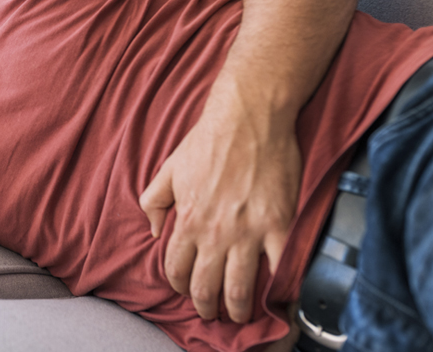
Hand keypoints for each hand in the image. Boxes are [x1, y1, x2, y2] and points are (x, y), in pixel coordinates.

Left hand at [139, 101, 300, 322]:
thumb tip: (151, 230)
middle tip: (212, 312)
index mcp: (187, 220)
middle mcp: (215, 232)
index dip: (179, 286)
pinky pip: (281, 268)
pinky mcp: (280, 225)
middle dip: (206, 306)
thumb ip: (153, 201)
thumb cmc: (207, 140)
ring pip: (240, 288)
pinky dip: (279, 287)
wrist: (248, 117)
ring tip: (241, 314)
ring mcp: (249, 232)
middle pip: (206, 287)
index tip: (186, 290)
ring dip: (239, 309)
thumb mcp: (168, 169)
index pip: (176, 268)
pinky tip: (277, 295)